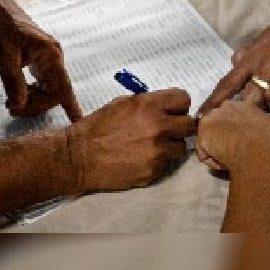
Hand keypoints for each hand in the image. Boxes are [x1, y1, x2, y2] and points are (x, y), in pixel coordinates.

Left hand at [0, 4, 81, 120]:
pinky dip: (29, 92)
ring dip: (31, 100)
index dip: (72, 107)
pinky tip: (16, 95)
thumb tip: (20, 105)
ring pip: (46, 90)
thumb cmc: (1, 30)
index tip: (79, 123)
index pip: (63, 87)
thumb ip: (14, 84)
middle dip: (35, 104)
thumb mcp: (4, 59)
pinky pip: (40, 83)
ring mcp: (47, 60)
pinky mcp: (39, 61)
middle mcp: (54, 58)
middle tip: (12, 108)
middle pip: (53, 92)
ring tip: (10, 103)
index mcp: (51, 56)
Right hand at [64, 89, 195, 191]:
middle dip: (179, 126)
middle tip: (167, 130)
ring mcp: (158, 151)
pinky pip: (167, 164)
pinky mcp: (154, 171)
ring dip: (171, 146)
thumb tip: (165, 107)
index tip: (172, 111)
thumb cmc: (98, 127)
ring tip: (153, 147)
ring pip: (181, 147)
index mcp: (150, 105)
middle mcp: (158, 126)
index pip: (184, 99)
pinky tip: (142, 159)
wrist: (80, 156)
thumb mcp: (122, 103)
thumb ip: (148, 103)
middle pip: (189, 124)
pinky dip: (159, 161)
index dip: (178, 105)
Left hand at [196, 98, 269, 172]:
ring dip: (216, 149)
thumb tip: (253, 128)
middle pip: (215, 123)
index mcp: (241, 103)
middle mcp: (222, 108)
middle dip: (221, 136)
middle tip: (235, 151)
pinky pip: (204, 154)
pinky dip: (214, 162)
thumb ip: (256, 122)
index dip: (234, 128)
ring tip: (232, 159)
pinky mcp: (202, 138)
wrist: (264, 155)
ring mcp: (210, 121)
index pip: (230, 114)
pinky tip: (227, 164)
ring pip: (208, 138)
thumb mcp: (269, 124)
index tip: (241, 139)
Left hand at [200, 0, 269, 119]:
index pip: (228, 82)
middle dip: (249, 112)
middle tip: (253, 123)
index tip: (201, 119)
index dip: (214, 102)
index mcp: (254, 57)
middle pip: (250, 95)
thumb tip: (234, 63)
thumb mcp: (266, 37)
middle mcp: (268, 63)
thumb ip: (249, 52)